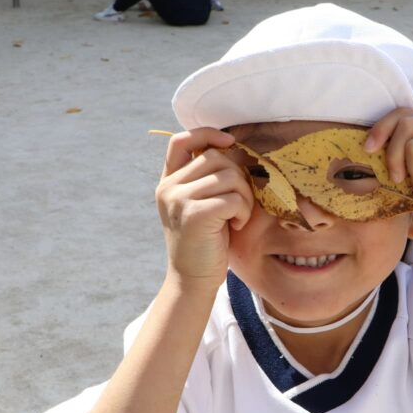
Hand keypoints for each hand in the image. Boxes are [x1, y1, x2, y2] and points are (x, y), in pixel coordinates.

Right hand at [156, 129, 253, 288]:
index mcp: (168, 182)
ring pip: (228, 177)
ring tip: (237, 216)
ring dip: (244, 197)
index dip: (207, 133)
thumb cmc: (205, 242)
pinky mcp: (194, 214)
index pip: (180, 141)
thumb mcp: (200, 204)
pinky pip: (232, 198)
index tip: (229, 142)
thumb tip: (234, 148)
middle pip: (216, 158)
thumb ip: (207, 178)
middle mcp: (168, 187)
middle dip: (239, 177)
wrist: (192, 279)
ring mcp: (178, 200)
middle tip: (240, 203)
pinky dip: (242, 211)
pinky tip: (235, 226)